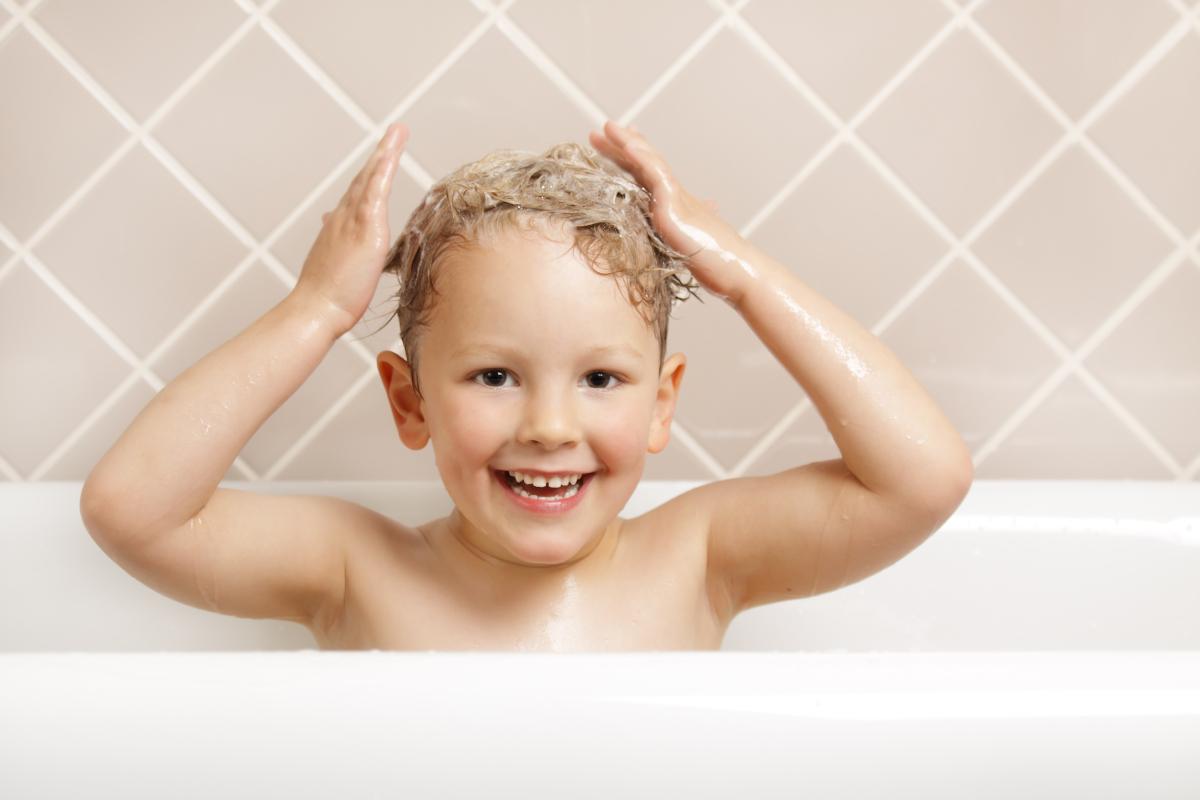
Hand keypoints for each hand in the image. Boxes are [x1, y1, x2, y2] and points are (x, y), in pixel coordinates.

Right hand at [295, 122, 408, 333]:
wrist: (315, 309)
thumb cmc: (326, 296)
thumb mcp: (334, 264)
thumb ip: (337, 243)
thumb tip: (331, 224)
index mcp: (339, 227)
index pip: (358, 194)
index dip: (371, 174)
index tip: (382, 157)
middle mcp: (342, 218)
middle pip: (364, 179)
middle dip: (380, 154)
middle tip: (396, 132)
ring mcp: (352, 221)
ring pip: (370, 179)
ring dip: (385, 153)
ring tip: (399, 132)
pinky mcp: (364, 229)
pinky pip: (374, 193)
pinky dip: (382, 172)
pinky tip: (390, 156)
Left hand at [588, 120, 750, 304]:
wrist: (737, 272)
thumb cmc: (718, 263)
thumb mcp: (691, 246)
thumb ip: (682, 235)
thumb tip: (689, 230)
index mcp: (675, 206)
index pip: (650, 177)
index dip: (634, 158)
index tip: (619, 144)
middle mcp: (675, 197)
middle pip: (645, 164)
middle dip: (623, 146)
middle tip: (604, 129)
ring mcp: (676, 199)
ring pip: (649, 163)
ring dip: (627, 144)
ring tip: (608, 128)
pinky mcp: (676, 207)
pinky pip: (657, 176)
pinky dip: (643, 158)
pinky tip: (629, 146)